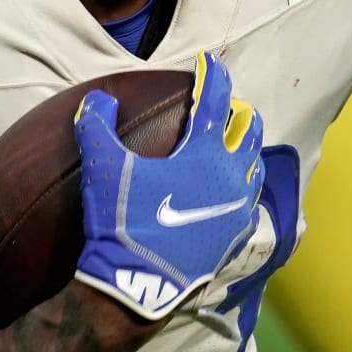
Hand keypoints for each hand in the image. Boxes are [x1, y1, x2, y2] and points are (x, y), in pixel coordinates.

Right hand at [73, 51, 263, 318]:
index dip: (213, 76)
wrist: (138, 290)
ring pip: (255, 165)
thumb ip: (97, 128)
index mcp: (207, 155)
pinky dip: (244, 184)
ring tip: (232, 141)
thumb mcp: (104, 171)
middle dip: (239, 111)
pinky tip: (231, 189)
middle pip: (250, 130)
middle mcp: (233, 178)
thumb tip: (96, 98)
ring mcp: (240, 210)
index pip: (216, 101)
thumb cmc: (124, 225)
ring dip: (245, 147)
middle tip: (225, 103)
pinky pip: (250, 201)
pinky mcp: (237, 238)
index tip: (209, 61)